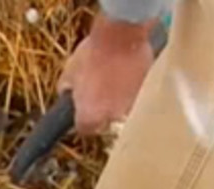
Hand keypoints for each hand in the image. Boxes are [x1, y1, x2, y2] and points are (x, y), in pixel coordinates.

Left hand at [59, 14, 156, 135]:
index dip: (83, 118)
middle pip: (106, 122)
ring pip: (122, 110)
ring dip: (118, 100)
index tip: (83, 109)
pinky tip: (126, 73)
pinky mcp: (147, 93)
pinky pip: (136, 96)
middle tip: (99, 91)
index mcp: (89, 117)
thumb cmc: (92, 53)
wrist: (122, 35)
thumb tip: (68, 96)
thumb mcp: (68, 73)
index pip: (85, 129)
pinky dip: (131, 89)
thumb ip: (66, 92)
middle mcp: (112, 118)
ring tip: (113, 79)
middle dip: (102, 110)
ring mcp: (132, 106)